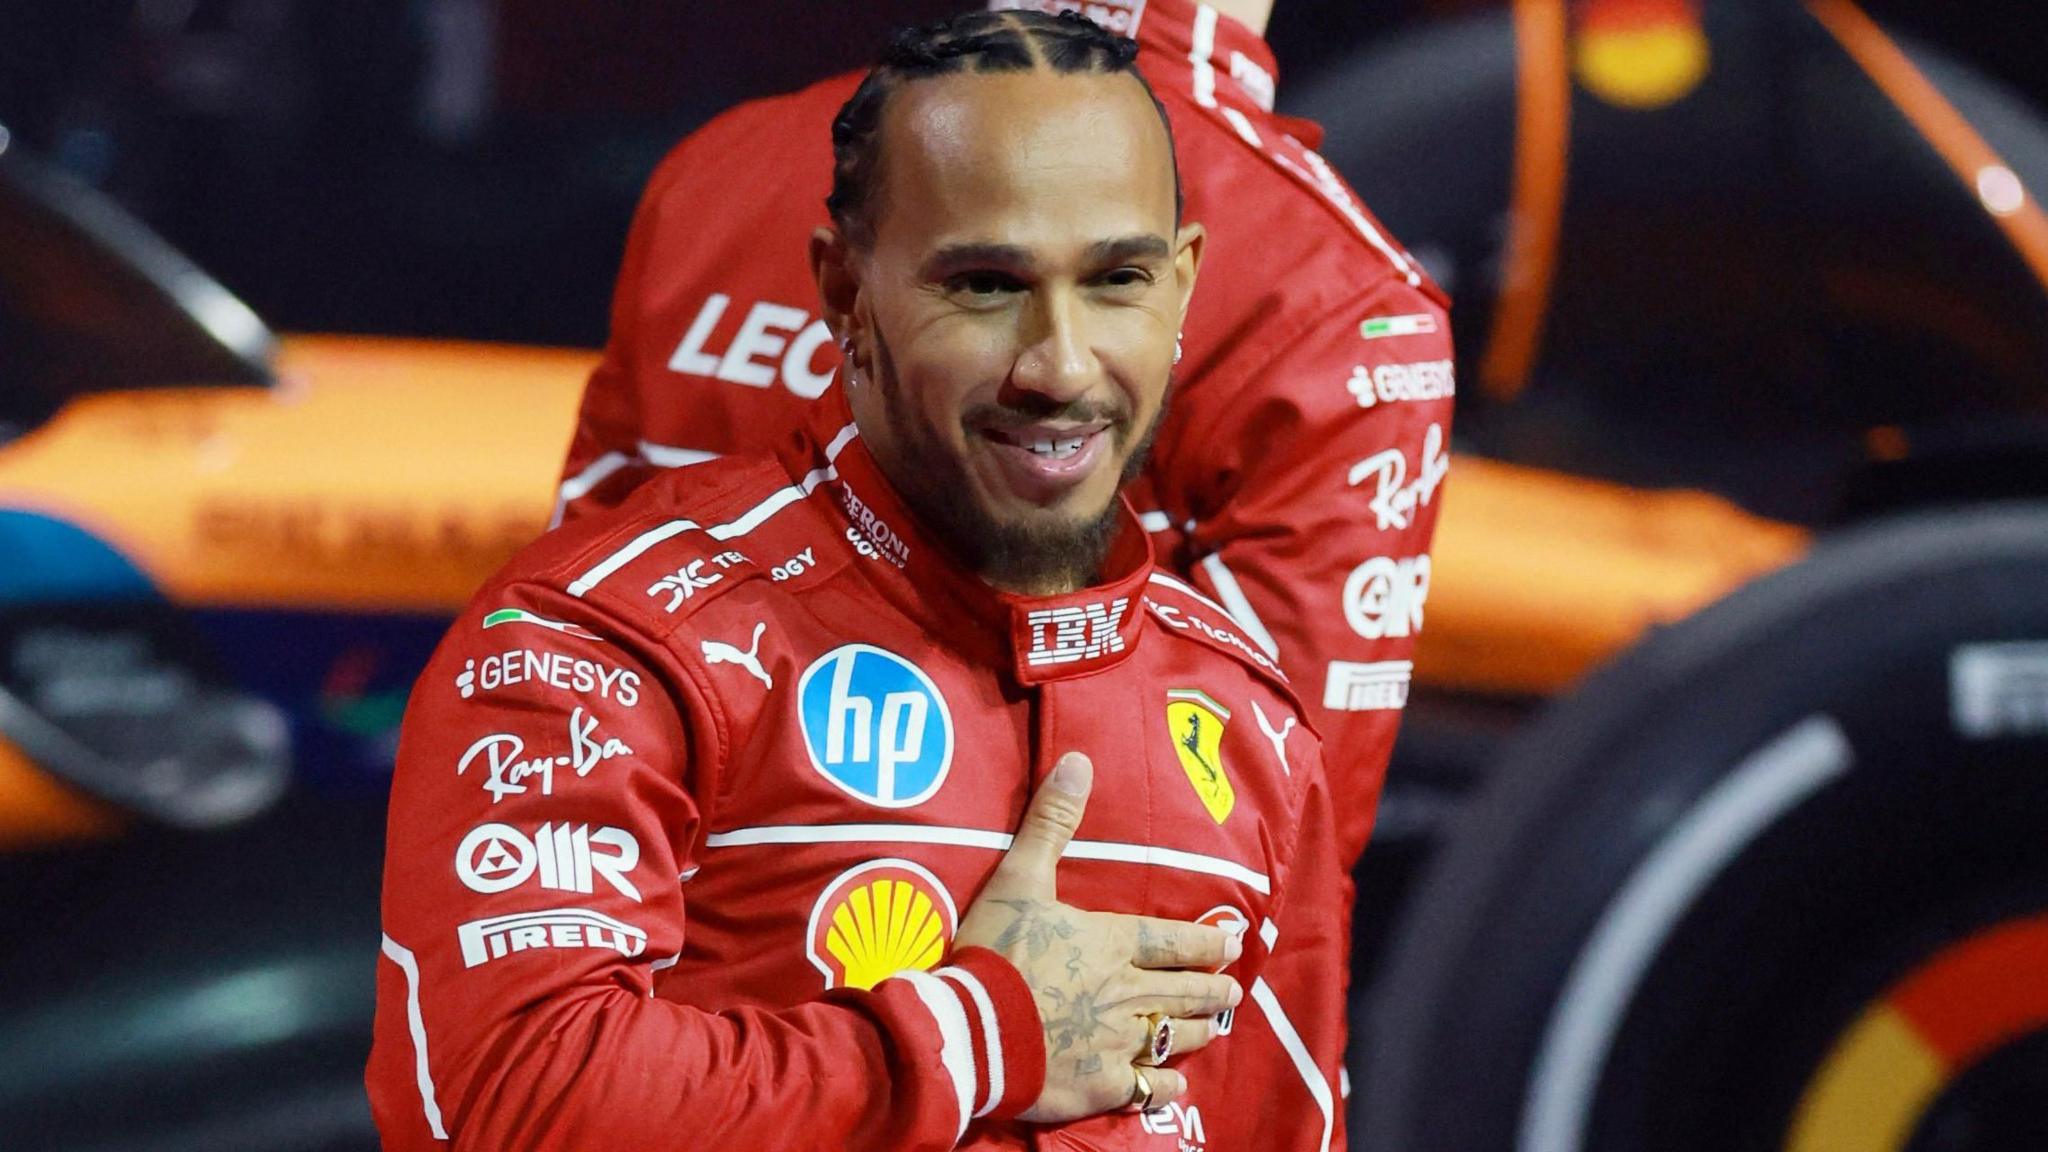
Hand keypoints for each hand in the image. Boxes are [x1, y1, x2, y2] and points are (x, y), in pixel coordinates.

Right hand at [955, 751, 1244, 1122]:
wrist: (974, 1029)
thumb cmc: (996, 952)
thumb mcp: (1019, 878)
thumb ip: (1051, 821)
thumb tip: (1079, 760)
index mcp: (1114, 943)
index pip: (1175, 941)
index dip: (1208, 943)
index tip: (1233, 945)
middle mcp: (1128, 993)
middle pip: (1185, 990)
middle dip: (1213, 989)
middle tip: (1234, 990)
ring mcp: (1118, 1044)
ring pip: (1172, 1036)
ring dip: (1197, 1030)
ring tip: (1213, 1028)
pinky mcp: (1100, 1086)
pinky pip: (1146, 1090)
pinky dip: (1165, 1087)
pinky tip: (1175, 1085)